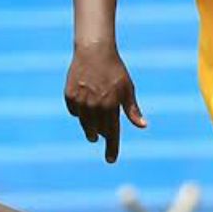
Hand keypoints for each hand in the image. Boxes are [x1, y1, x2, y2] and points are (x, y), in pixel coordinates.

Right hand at [64, 43, 147, 163]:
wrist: (94, 51)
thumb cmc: (115, 70)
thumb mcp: (127, 89)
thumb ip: (132, 110)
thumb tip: (142, 126)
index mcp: (111, 107)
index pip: (112, 134)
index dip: (111, 148)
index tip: (110, 160)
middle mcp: (95, 107)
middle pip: (96, 132)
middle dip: (100, 134)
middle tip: (103, 132)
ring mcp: (80, 102)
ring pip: (84, 124)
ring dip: (90, 126)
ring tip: (94, 122)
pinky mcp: (70, 96)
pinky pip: (74, 112)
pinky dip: (80, 112)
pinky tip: (85, 103)